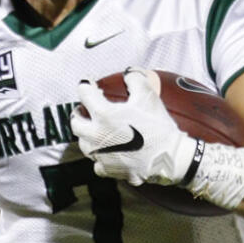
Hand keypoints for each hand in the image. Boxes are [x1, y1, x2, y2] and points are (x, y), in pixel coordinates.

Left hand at [68, 68, 197, 186]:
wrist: (168, 158)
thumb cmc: (157, 126)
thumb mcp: (149, 96)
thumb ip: (135, 79)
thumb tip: (128, 72)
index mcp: (103, 115)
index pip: (84, 94)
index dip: (85, 84)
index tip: (87, 82)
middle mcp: (96, 135)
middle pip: (75, 123)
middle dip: (78, 114)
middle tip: (84, 110)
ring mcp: (100, 154)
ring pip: (83, 144)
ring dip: (86, 135)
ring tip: (94, 130)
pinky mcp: (107, 170)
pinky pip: (97, 163)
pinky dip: (100, 157)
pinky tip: (107, 153)